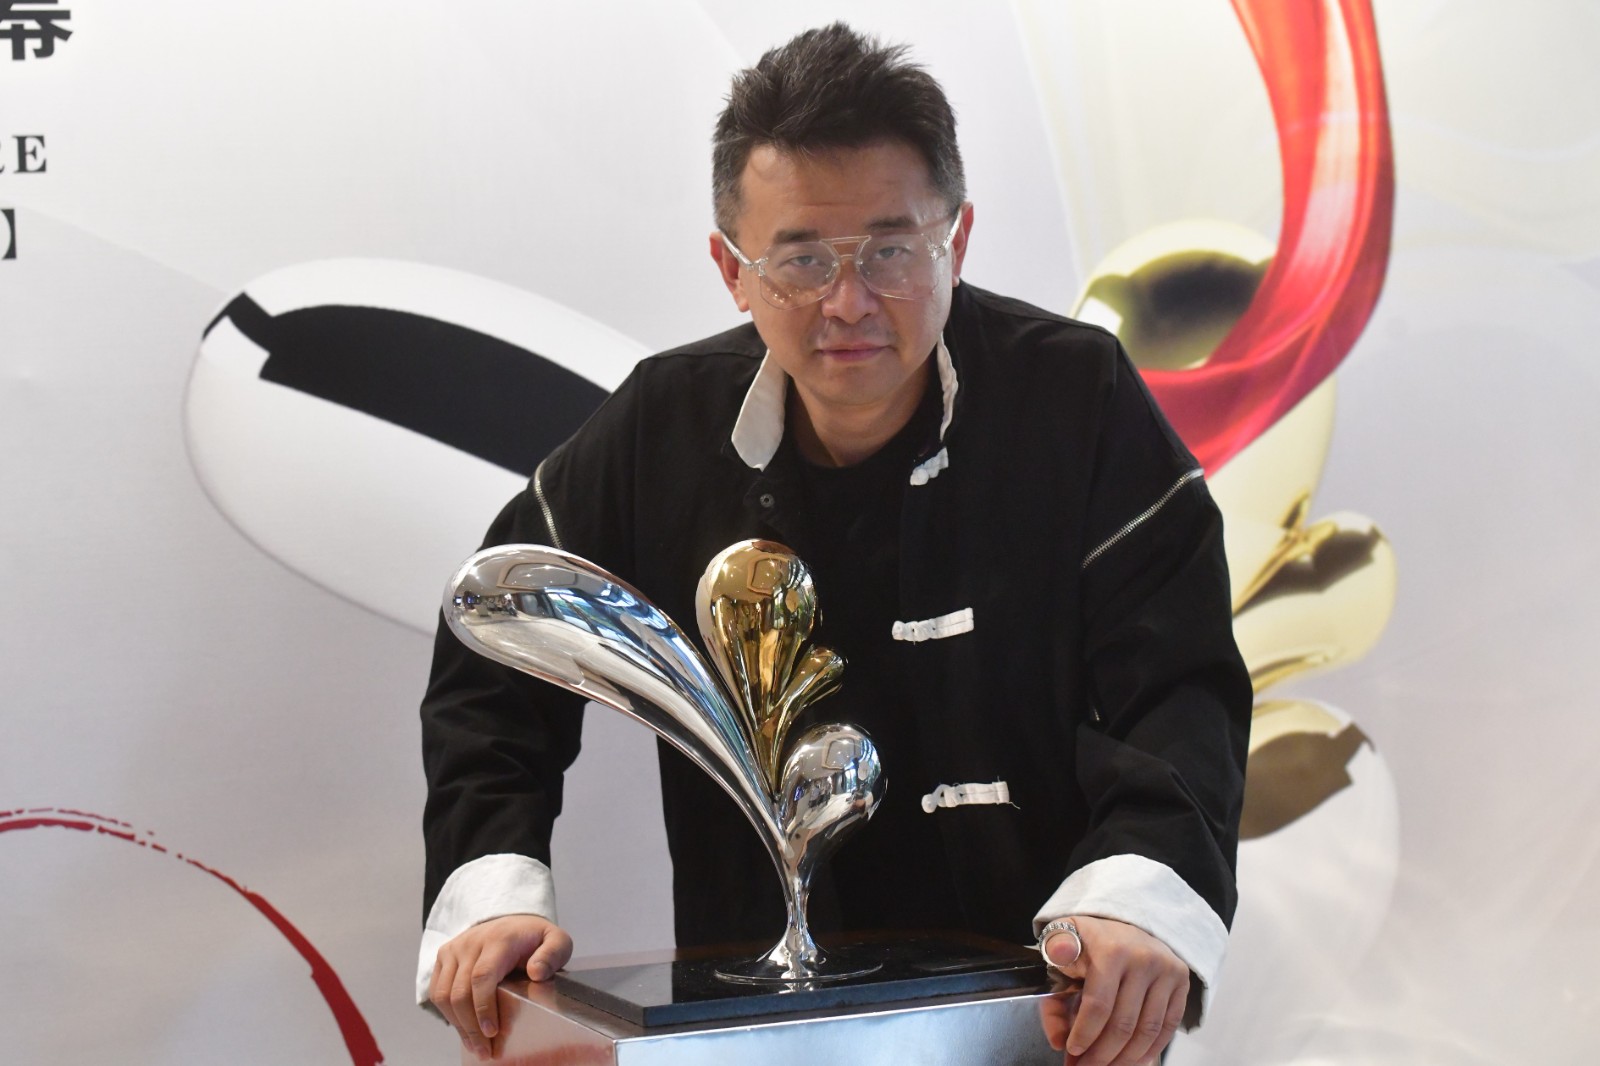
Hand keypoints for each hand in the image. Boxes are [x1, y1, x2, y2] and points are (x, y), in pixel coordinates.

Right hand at [429, 914, 572, 1060]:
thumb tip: (536, 972)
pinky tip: (464, 1029)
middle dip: (471, 1026)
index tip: (492, 1032)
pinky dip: (448, 1014)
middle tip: (485, 1051)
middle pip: (460, 991)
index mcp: (499, 939)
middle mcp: (471, 942)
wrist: (513, 922)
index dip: (483, 1007)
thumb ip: (553, 954)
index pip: (482, 976)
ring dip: (458, 1025)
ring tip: (475, 1046)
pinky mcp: (444, 957)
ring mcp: (454, 949)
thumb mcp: (557, 940)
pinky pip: (437, 991)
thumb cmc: (534, 938)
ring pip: (444, 994)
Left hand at [1041, 915, 1188, 1065]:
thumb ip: (1052, 998)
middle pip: (1124, 1023)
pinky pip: (1168, 1026)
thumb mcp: (1061, 958)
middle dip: (1102, 1055)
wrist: (1123, 919)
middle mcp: (1142, 958)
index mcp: (1110, 949)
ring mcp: (1165, 969)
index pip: (1099, 1005)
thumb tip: (1058, 1041)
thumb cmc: (1088, 943)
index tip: (1073, 1051)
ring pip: (1147, 1030)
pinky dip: (1152, 1049)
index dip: (1085, 1034)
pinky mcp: (1181, 979)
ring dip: (1126, 1058)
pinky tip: (1135, 1060)